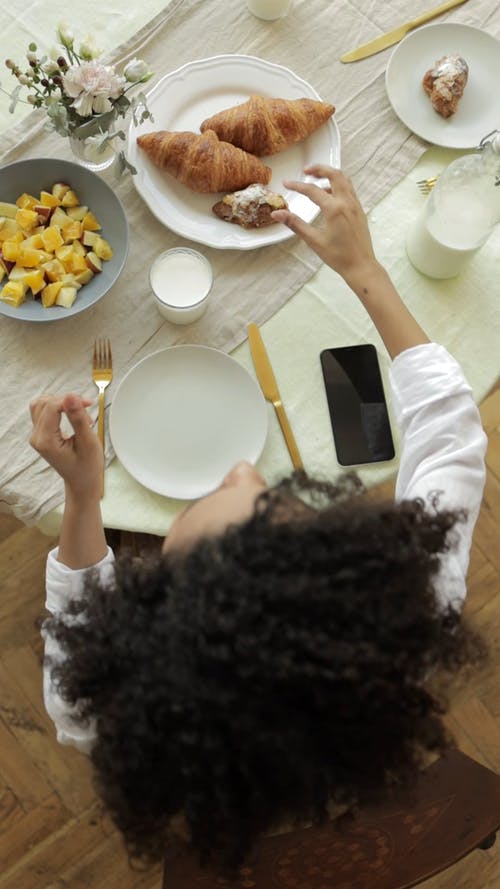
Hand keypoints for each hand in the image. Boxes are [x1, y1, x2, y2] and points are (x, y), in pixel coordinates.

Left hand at [30, 393, 102, 504]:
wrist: (82, 481)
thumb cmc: (87, 467)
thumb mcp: (88, 442)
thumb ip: (78, 418)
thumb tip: (71, 396)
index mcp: (46, 441)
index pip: (51, 407)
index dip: (70, 400)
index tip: (88, 403)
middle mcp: (37, 437)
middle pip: (46, 403)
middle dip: (67, 402)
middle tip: (86, 411)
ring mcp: (36, 435)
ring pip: (43, 404)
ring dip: (63, 403)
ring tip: (80, 415)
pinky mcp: (40, 433)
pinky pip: (44, 411)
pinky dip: (59, 408)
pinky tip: (72, 415)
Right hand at [272, 165, 377, 285]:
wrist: (361, 266)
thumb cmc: (338, 256)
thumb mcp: (314, 240)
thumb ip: (295, 224)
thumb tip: (277, 214)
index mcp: (334, 209)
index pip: (312, 190)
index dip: (297, 185)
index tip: (286, 183)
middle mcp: (347, 202)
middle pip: (334, 174)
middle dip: (319, 169)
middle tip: (306, 170)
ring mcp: (355, 205)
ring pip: (344, 180)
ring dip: (330, 175)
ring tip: (317, 181)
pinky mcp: (359, 210)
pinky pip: (349, 190)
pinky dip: (338, 186)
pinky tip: (330, 195)